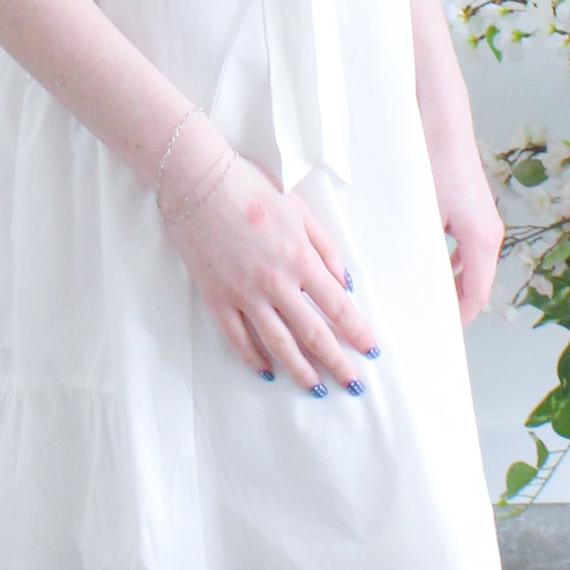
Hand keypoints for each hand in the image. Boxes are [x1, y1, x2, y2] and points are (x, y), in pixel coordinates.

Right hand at [161, 142, 378, 390]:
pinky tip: (267, 371)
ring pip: (277, 344)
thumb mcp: (301, 211)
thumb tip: (345, 284)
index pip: (338, 306)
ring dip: (300, 370)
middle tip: (352, 384)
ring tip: (315, 388)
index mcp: (300, 259)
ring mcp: (244, 294)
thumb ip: (326, 249)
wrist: (199, 182)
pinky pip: (237, 338)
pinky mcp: (217, 298)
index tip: (371, 351)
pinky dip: (253, 358)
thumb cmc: (252, 189)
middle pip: (313, 334)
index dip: (358, 332)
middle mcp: (275, 283)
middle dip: (337, 363)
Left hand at [427, 120, 502, 322]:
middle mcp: (490, 235)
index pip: (476, 296)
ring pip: (473, 267)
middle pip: (477, 284)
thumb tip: (407, 285)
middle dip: (455, 306)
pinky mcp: (474, 211)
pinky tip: (430, 267)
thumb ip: (420, 254)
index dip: (459, 319)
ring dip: (453, 285)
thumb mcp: (423, 218)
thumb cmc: (432, 166)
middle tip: (427, 322)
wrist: (441, 124)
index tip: (437, 335)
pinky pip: (467, 249)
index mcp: (482, 241)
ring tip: (425, 299)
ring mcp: (484, 222)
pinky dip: (453, 265)